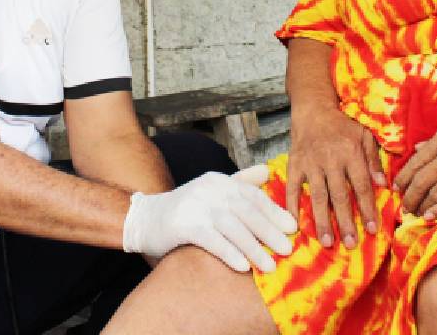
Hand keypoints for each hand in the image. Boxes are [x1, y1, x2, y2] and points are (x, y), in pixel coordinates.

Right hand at [121, 165, 297, 272]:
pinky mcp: (183, 225)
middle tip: (287, 250)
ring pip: (232, 227)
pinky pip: (212, 240)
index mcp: (219, 181)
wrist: (144, 220)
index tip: (292, 229)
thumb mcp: (211, 192)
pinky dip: (229, 253)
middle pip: (246, 211)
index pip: (252, 195)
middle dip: (269, 232)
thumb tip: (268, 170)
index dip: (274, 212)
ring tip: (269, 266)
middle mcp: (209, 189)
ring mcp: (195, 206)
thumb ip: (239, 182)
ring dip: (253, 248)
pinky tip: (243, 266)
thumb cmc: (185, 210)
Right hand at [286, 105, 385, 248]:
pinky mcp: (295, 165)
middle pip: (340, 196)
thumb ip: (373, 160)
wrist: (313, 110)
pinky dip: (293, 206)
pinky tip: (295, 224)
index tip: (372, 230)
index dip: (367, 209)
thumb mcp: (364, 136)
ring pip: (318, 196)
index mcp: (351, 153)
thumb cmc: (342, 125)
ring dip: (323, 220)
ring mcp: (311, 164)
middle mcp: (331, 160)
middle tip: (351, 244)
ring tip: (327, 241)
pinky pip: (293, 188)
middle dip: (346, 222)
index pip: (361, 186)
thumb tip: (384, 185)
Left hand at [393, 98, 436, 220]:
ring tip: (414, 213)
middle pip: (423, 179)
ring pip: (436, 191)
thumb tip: (420, 148)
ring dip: (422, 204)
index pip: (417, 160)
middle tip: (403, 205)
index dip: (404, 176)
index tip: (396, 186)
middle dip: (409, 195)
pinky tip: (430, 216)